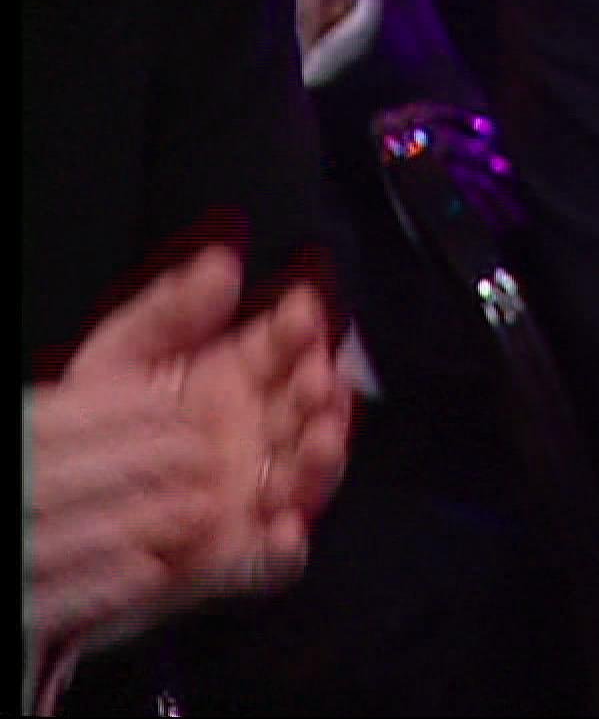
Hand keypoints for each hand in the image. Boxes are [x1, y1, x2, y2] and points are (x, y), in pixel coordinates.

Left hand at [34, 247, 352, 653]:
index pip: (287, 348)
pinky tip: (283, 530)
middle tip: (315, 377)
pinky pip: (272, 561)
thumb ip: (170, 312)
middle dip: (322, 393)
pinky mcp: (235, 556)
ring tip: (321, 441)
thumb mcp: (120, 356)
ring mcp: (252, 496)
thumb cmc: (95, 428)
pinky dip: (286, 550)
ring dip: (322, 461)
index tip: (302, 312)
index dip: (300, 329)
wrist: (52, 511)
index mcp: (239, 379)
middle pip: (310, 411)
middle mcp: (259, 435)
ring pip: (307, 479)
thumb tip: (225, 262)